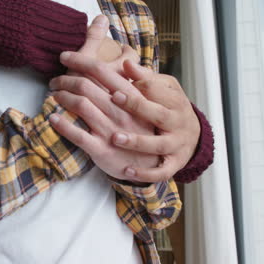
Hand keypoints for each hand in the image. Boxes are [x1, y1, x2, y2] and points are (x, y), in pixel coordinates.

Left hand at [49, 15, 158, 181]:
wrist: (151, 166)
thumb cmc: (144, 130)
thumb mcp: (148, 105)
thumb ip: (137, 83)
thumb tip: (127, 60)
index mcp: (132, 97)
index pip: (102, 70)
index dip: (79, 60)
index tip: (64, 56)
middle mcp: (121, 112)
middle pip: (86, 86)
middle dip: (65, 79)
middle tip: (54, 81)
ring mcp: (111, 131)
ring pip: (80, 105)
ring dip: (62, 96)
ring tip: (53, 95)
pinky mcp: (102, 150)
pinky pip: (78, 135)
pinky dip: (62, 124)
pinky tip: (52, 118)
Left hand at [110, 60, 199, 181]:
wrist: (194, 135)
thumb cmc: (169, 107)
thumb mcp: (163, 89)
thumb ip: (144, 78)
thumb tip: (126, 62)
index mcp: (173, 100)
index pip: (157, 90)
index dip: (138, 85)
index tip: (116, 80)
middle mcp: (176, 122)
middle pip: (158, 114)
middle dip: (137, 105)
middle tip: (114, 98)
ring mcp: (175, 144)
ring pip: (158, 144)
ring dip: (137, 141)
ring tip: (115, 138)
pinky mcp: (173, 164)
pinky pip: (161, 172)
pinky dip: (146, 174)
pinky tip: (127, 172)